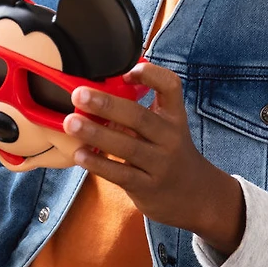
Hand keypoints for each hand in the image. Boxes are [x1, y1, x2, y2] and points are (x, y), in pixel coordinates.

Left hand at [62, 61, 245, 255]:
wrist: (196, 195)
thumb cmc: (170, 151)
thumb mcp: (167, 126)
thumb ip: (140, 110)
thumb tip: (98, 89)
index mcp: (175, 115)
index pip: (170, 86)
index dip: (151, 75)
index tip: (127, 71)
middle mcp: (170, 137)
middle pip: (139, 117)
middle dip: (106, 104)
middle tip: (78, 94)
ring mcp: (160, 163)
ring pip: (127, 146)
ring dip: (96, 134)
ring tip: (71, 123)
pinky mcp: (147, 187)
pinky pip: (120, 173)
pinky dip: (99, 163)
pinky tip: (79, 155)